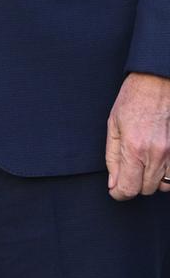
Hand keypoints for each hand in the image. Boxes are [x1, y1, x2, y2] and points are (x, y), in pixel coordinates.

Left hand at [105, 72, 169, 198]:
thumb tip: (113, 182)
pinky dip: (165, 176)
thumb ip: (113, 157)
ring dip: (150, 180)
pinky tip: (156, 162)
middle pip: (145, 190)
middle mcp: (155, 155)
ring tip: (142, 163)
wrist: (157, 84)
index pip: (128, 188)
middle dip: (133, 184)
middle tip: (127, 170)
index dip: (119, 193)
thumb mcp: (113, 125)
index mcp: (134, 148)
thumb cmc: (133, 100)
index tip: (115, 191)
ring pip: (161, 186)